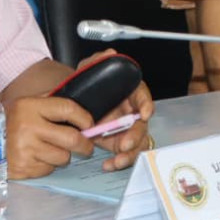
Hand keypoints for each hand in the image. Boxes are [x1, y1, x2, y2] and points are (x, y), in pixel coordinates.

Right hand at [3, 95, 95, 178]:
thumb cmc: (11, 121)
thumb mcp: (27, 104)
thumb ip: (52, 105)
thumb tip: (83, 115)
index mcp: (30, 106)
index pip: (68, 109)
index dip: (84, 118)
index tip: (89, 125)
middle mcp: (28, 127)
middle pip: (72, 138)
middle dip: (85, 144)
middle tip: (87, 146)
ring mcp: (25, 150)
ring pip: (63, 157)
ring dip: (62, 155)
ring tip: (50, 149)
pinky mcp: (23, 168)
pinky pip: (49, 169)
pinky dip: (47, 165)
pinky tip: (36, 158)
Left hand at [68, 48, 155, 169]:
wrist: (74, 104)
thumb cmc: (86, 85)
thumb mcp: (88, 70)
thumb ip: (98, 61)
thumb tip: (109, 54)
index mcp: (128, 92)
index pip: (142, 95)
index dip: (145, 103)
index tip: (145, 112)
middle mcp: (131, 111)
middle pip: (142, 124)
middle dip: (136, 135)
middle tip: (125, 144)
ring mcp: (126, 128)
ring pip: (138, 142)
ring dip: (130, 153)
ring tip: (118, 160)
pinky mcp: (118, 142)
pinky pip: (124, 154)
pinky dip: (118, 161)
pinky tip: (109, 165)